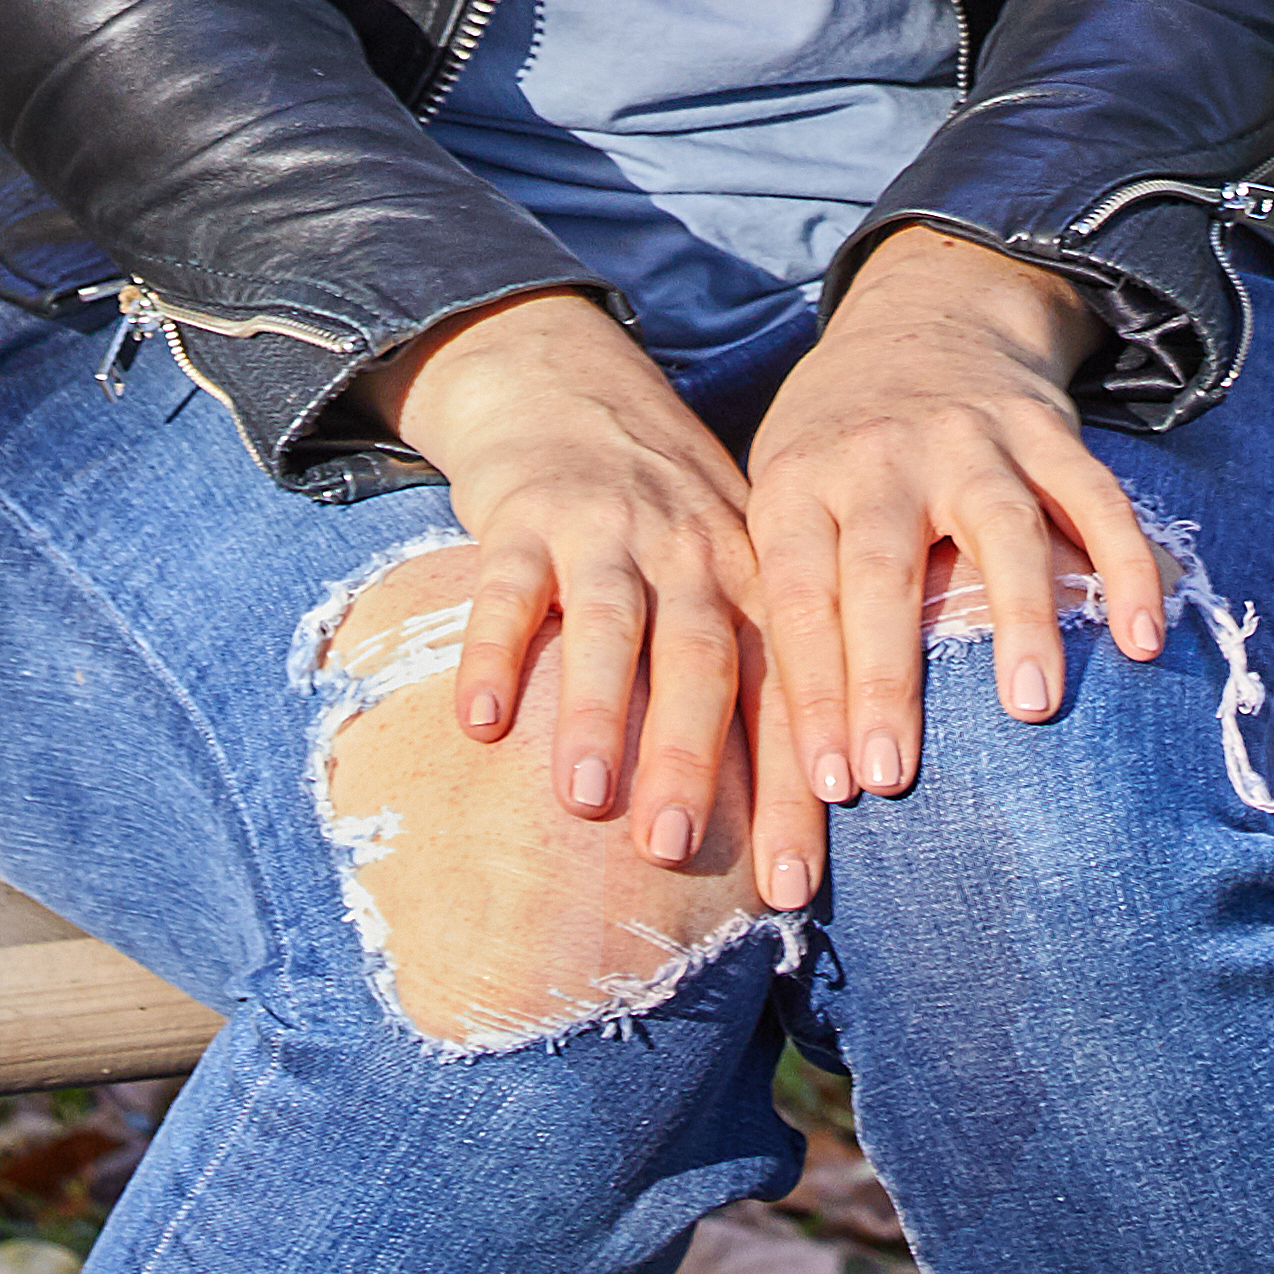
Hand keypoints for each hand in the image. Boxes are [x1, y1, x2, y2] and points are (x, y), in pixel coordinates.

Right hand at [367, 287, 818, 899]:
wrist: (568, 383)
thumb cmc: (660, 522)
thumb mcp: (727, 575)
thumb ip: (750, 680)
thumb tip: (788, 847)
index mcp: (754, 581)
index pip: (783, 698)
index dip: (790, 793)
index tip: (792, 890)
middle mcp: (693, 551)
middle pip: (702, 660)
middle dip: (692, 759)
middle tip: (673, 850)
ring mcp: (610, 527)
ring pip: (613, 624)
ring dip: (599, 711)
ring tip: (583, 799)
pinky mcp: (527, 513)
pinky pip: (511, 585)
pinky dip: (495, 651)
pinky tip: (480, 724)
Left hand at [741, 230, 1165, 819]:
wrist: (923, 312)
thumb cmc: (839, 445)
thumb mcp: (782, 491)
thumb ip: (789, 598)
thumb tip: (773, 754)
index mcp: (799, 479)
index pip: (798, 596)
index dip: (811, 692)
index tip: (828, 785)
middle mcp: (879, 454)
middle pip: (880, 569)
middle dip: (884, 677)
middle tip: (891, 777)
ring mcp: (967, 436)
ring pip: (997, 524)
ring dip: (1017, 616)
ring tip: (1031, 707)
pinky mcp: (1044, 428)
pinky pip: (1093, 496)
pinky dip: (1125, 563)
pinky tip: (1141, 637)